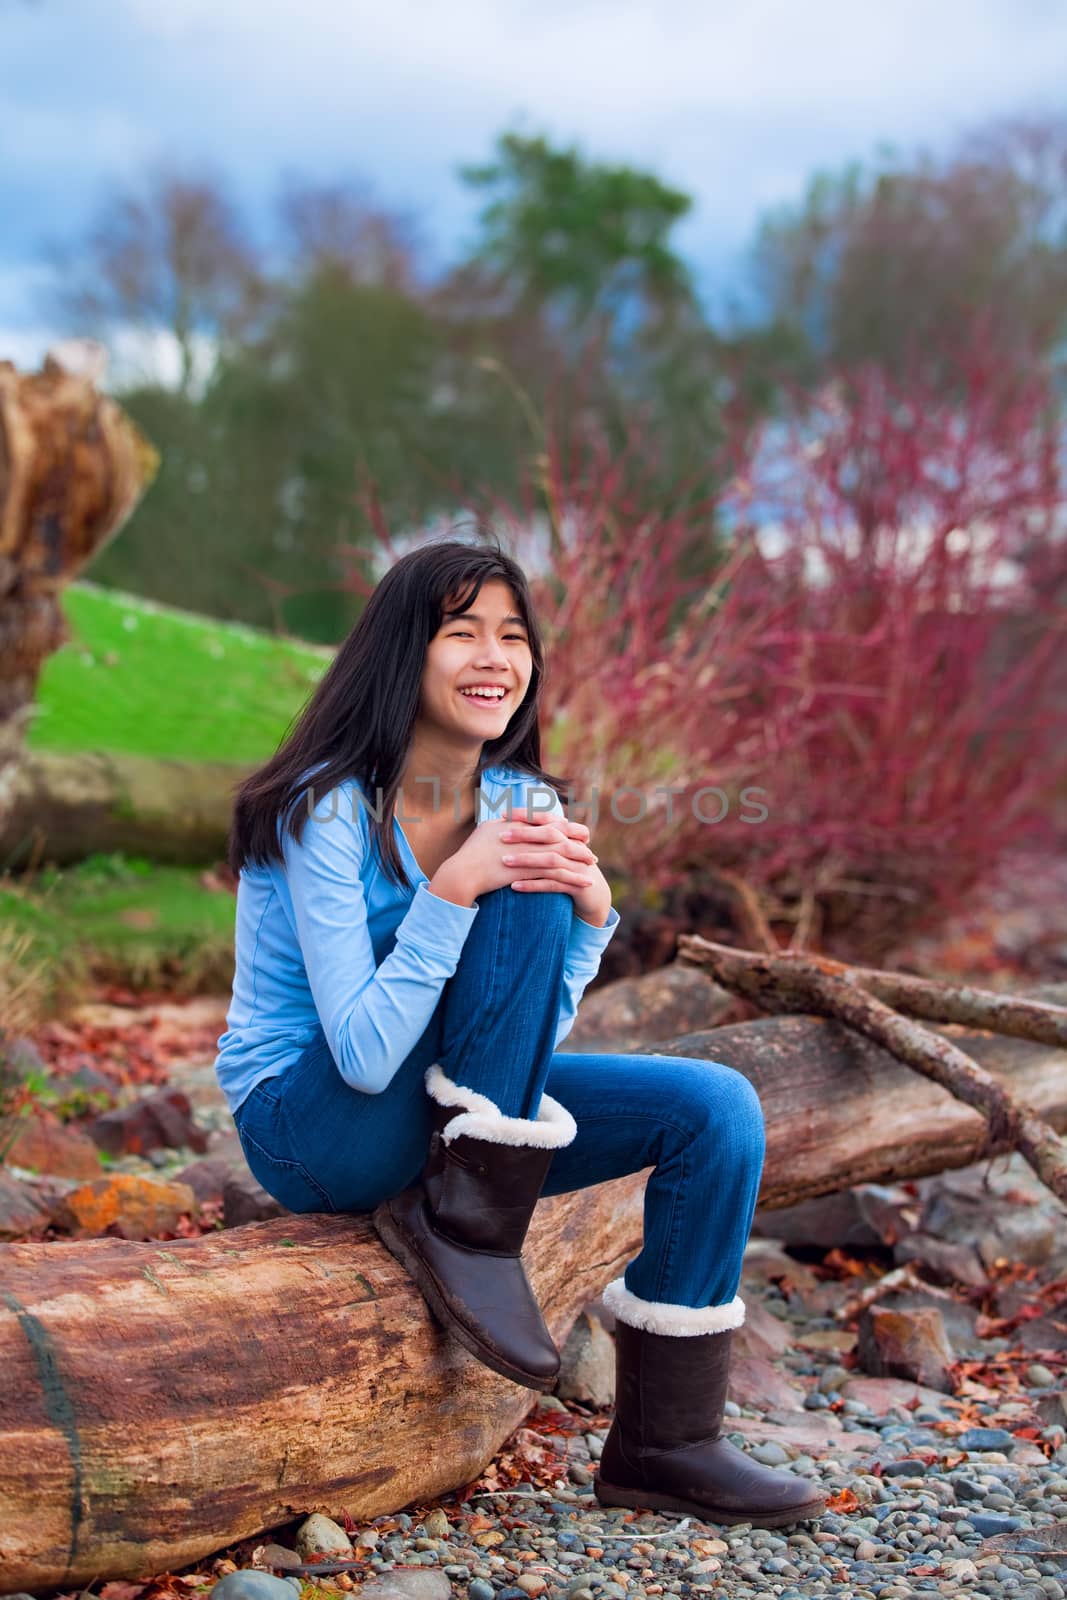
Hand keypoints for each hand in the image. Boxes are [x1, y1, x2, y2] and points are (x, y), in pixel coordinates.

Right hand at [433, 811, 608, 920]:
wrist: (462, 873)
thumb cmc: (470, 855)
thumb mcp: (487, 831)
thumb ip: (501, 824)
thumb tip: (507, 820)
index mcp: (517, 823)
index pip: (548, 820)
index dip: (565, 826)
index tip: (578, 831)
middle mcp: (525, 834)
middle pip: (560, 834)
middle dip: (578, 841)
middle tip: (591, 849)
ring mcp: (528, 852)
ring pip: (562, 853)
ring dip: (579, 859)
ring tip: (592, 866)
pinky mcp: (529, 870)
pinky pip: (558, 873)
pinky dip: (574, 877)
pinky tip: (586, 882)